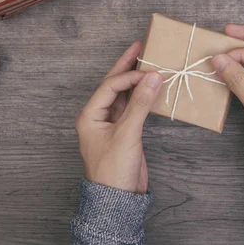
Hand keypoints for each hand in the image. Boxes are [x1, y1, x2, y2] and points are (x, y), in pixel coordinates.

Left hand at [76, 42, 162, 193]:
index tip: (150, 70)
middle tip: (141, 46)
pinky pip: (133, 107)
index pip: (110, 86)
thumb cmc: (114, 170)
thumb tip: (153, 76)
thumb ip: (141, 104)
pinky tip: (151, 86)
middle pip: (114, 85)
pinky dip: (142, 96)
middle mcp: (98, 116)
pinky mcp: (124, 132)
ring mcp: (111, 123)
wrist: (118, 199)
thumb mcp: (127, 134)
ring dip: (136, 80)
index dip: (130, 75)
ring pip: (124, 95)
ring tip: (149, 61)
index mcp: (90, 115)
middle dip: (127, 66)